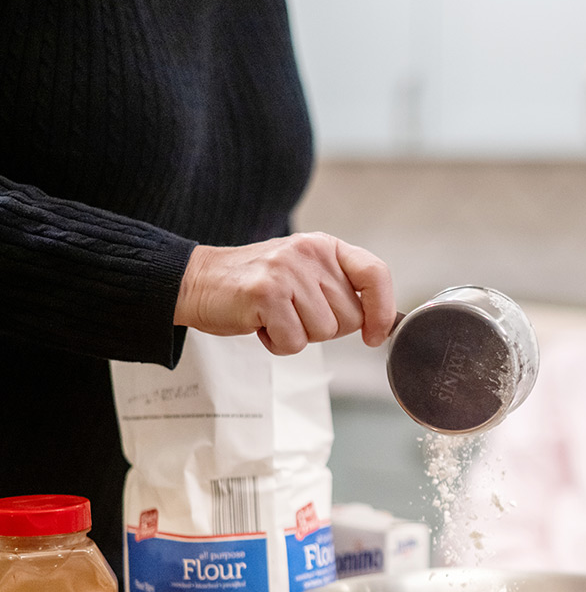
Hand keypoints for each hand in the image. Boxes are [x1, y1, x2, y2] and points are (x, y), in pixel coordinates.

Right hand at [174, 232, 394, 353]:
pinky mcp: (266, 294)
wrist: (197, 281)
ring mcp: (288, 272)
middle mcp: (310, 253)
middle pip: (351, 316)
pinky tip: (261, 324)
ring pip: (325, 332)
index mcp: (325, 247)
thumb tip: (382, 324)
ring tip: (275, 316)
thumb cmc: (257, 286)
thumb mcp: (304, 274)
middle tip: (294, 314)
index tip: (375, 335)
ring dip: (300, 336)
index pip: (375, 274)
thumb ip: (339, 290)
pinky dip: (278, 344)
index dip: (383, 310)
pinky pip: (295, 342)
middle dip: (326, 329)